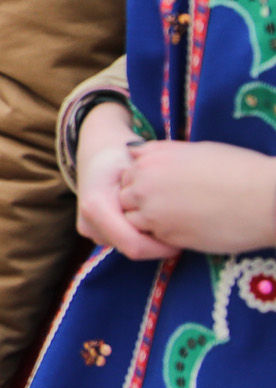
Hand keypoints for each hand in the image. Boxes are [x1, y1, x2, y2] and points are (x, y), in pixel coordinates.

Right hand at [75, 102, 173, 259]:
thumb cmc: (120, 155)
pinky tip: (150, 218)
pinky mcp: (93, 232)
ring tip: (163, 217)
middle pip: (133, 249)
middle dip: (157, 243)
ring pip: (129, 247)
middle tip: (179, 226)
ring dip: (149, 238)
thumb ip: (151, 191)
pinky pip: (123, 241)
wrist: (96, 151)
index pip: (134, 245)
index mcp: (96, 207)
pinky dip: (140, 234)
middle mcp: (88, 223)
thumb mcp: (139, 167)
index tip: (186, 237)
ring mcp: (89, 230)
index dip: (162, 248)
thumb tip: (174, 216)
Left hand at [118, 139, 275, 253]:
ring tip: (178, 218)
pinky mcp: (166, 237)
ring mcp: (153, 212)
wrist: (266, 199)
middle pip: (124, 196)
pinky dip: (162, 236)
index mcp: (152, 157)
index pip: (128, 172)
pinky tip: (187, 230)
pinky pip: (152, 238)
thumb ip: (161, 153)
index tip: (162, 186)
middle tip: (169, 205)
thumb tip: (134, 151)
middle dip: (140, 201)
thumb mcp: (195, 150)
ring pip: (132, 220)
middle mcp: (145, 183)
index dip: (143, 181)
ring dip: (148, 221)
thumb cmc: (239, 169)